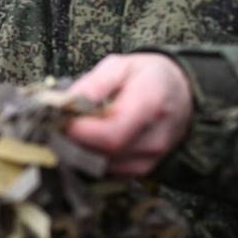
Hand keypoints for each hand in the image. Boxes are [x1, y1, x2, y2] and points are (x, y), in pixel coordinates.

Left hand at [63, 53, 193, 177]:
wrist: (181, 94)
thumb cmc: (148, 76)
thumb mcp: (120, 66)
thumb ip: (93, 85)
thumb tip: (66, 103)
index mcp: (151, 104)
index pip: (112, 133)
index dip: (80, 132)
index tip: (58, 120)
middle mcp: (155, 137)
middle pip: (104, 153)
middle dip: (74, 141)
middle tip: (57, 125)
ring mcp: (151, 158)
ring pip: (103, 166)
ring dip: (81, 152)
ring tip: (73, 130)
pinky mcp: (143, 170)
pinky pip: (109, 171)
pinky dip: (93, 158)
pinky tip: (88, 141)